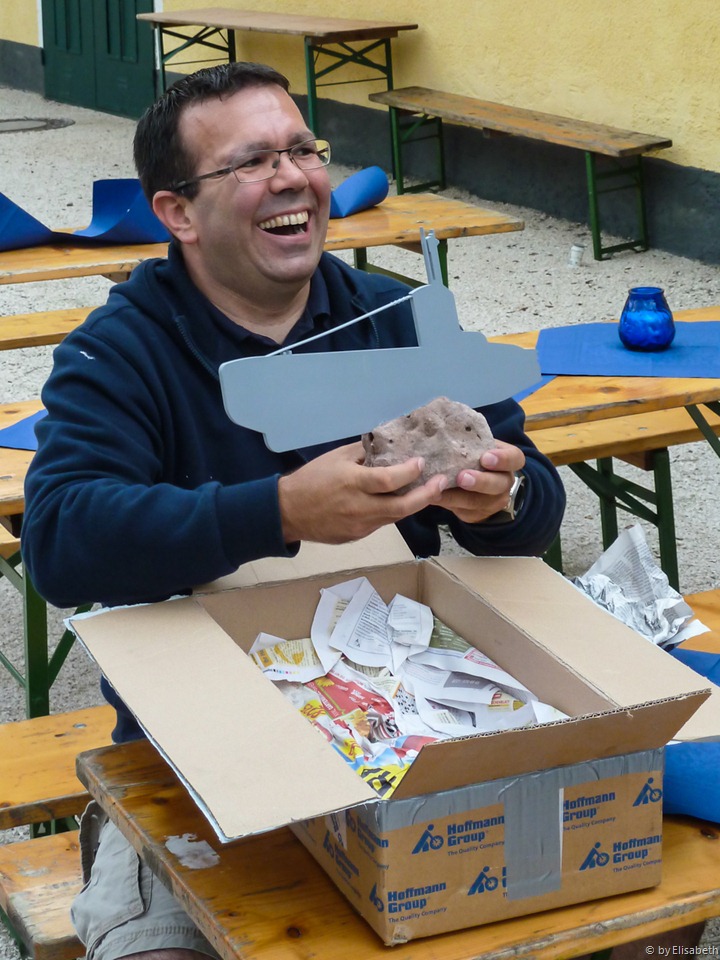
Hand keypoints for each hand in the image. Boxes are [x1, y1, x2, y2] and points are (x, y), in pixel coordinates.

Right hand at [278, 441, 448, 543]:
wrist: (288, 512)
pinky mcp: (358, 536)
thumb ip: (363, 452)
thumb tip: (388, 444)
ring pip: (395, 517)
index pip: (390, 480)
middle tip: (442, 482)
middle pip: (402, 507)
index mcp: (352, 483)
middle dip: (426, 495)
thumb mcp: (336, 458)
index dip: (410, 472)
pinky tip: (400, 501)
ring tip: (428, 490)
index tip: (421, 462)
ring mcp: (360, 526)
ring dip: (413, 504)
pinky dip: (394, 512)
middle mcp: (359, 507)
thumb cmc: (311, 479)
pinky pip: (381, 523)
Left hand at [435, 441, 525, 523]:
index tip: (485, 457)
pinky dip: (449, 505)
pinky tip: (434, 497)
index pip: (514, 458)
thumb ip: (467, 440)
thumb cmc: (475, 456)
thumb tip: (439, 426)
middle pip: (499, 484)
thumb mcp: (477, 445)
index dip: (502, 459)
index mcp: (509, 460)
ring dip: (459, 497)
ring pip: (480, 502)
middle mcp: (505, 481)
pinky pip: (464, 512)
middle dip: (480, 481)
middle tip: (462, 477)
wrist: (478, 483)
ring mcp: (493, 501)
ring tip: (439, 491)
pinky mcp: (478, 514)